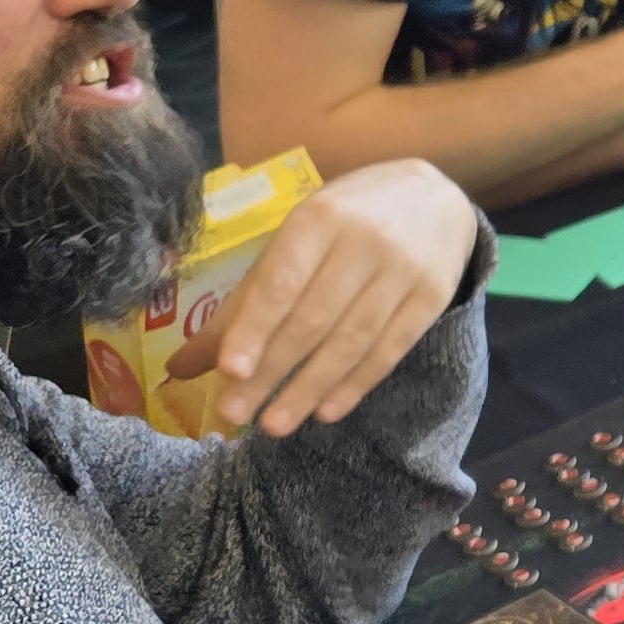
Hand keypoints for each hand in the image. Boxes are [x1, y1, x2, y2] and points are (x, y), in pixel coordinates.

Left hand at [164, 157, 478, 434]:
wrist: (437, 197)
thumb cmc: (348, 219)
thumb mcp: (296, 240)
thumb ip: (248, 298)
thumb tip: (186, 363)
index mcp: (319, 218)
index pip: (282, 282)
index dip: (255, 328)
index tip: (228, 370)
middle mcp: (365, 242)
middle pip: (314, 318)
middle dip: (272, 370)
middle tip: (235, 414)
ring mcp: (405, 271)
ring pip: (352, 340)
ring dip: (310, 387)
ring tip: (275, 425)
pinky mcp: (433, 296)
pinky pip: (391, 349)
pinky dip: (356, 383)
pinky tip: (327, 411)